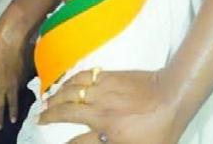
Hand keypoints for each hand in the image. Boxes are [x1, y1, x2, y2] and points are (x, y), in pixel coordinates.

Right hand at [39, 69, 181, 143]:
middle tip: (40, 118)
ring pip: (70, 92)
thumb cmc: (161, 128)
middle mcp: (100, 112)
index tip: (59, 143)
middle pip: (66, 112)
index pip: (78, 142)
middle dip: (49, 116)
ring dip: (55, 97)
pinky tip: (65, 84)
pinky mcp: (106, 77)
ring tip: (47, 101)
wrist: (172, 96)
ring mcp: (102, 92)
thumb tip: (95, 141)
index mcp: (110, 134)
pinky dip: (69, 81)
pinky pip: (81, 77)